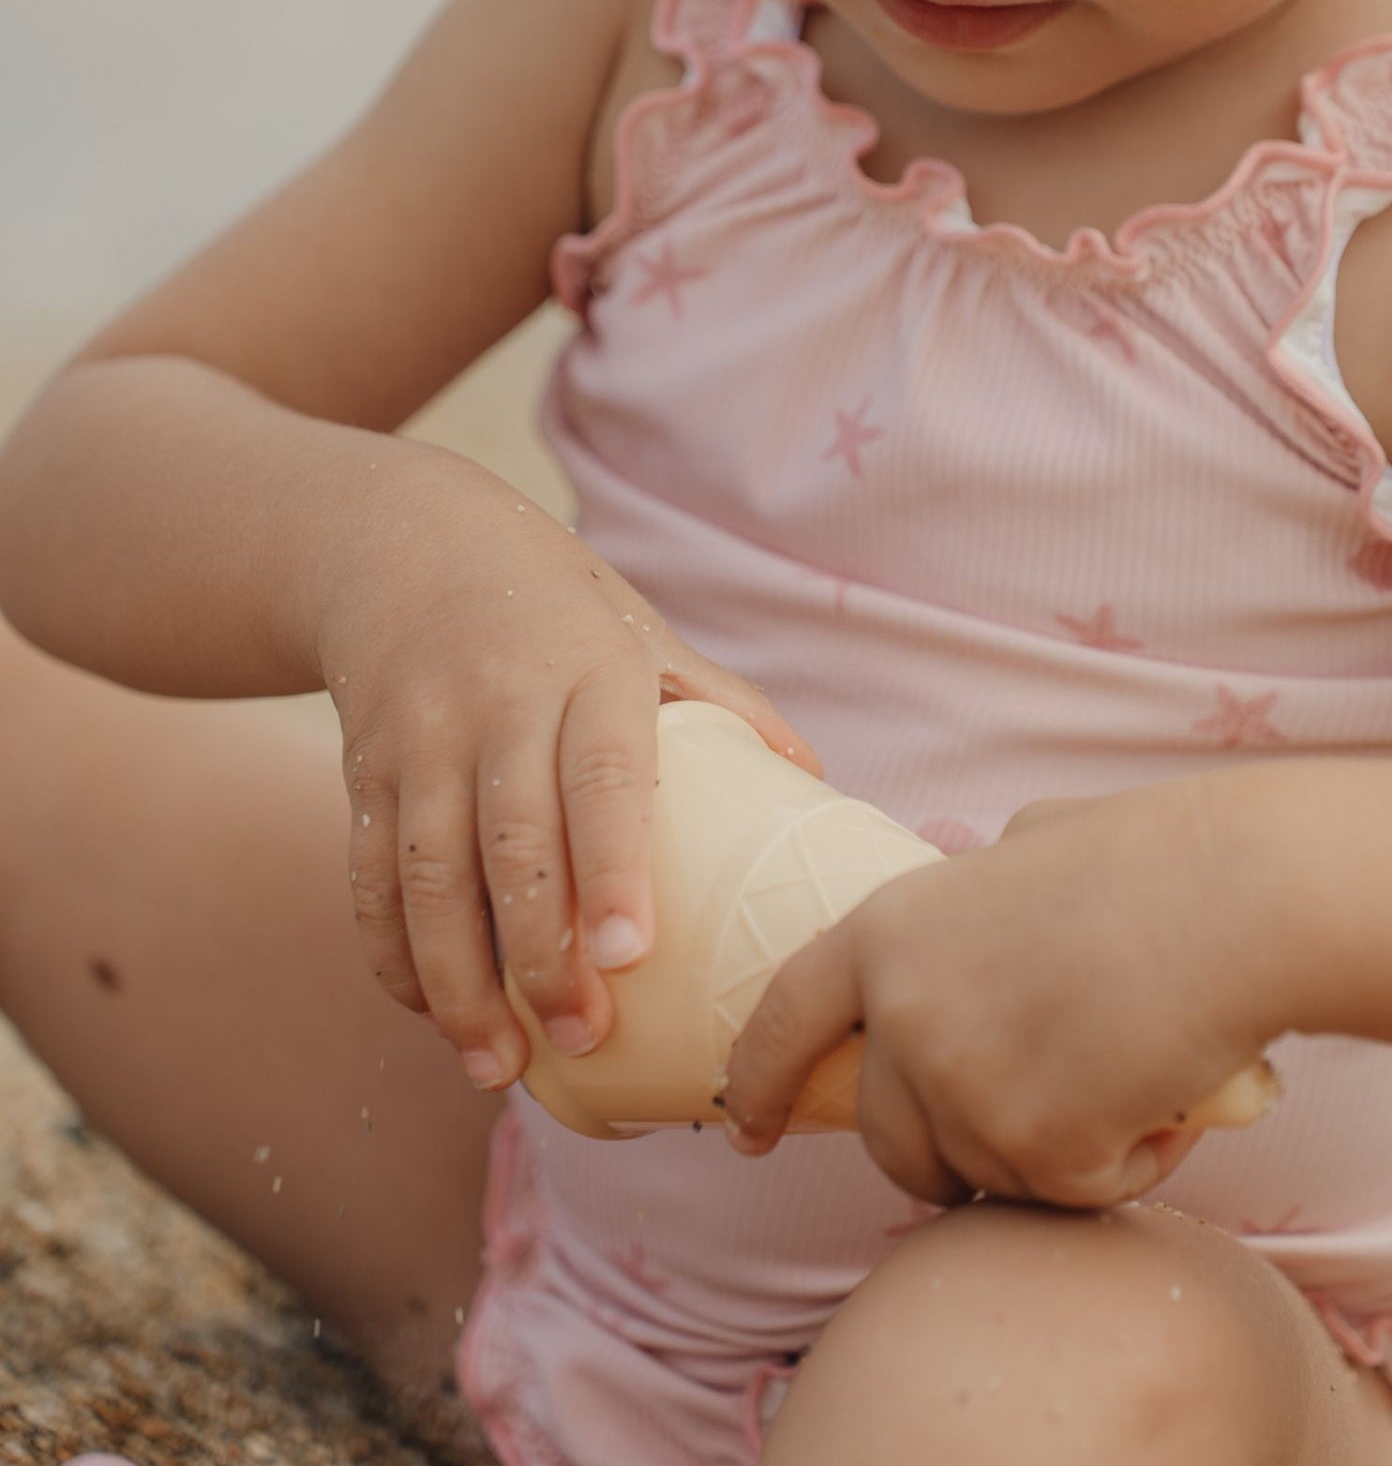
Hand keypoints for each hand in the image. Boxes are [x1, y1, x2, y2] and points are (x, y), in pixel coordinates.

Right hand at [314, 445, 821, 1090]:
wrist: (398, 541)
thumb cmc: (551, 601)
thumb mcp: (638, 627)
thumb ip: (719, 701)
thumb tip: (814, 779)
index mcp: (584, 671)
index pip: (601, 773)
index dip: (614, 864)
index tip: (633, 951)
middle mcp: (495, 706)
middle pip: (511, 843)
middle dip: (540, 952)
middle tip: (583, 1039)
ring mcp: (418, 741)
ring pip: (427, 876)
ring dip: (457, 981)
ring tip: (497, 1066)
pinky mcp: (362, 771)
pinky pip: (370, 877)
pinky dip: (393, 955)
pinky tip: (431, 1015)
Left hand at [719, 777, 1271, 1208]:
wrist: (1237, 899)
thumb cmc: (1154, 858)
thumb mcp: (1031, 844)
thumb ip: (976, 890)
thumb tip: (974, 881)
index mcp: (888, 931)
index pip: (786, 1019)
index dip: (761, 1079)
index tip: (747, 1128)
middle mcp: (905, 1016)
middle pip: (891, 1139)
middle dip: (946, 1154)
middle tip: (1030, 1124)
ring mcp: (964, 1090)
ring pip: (987, 1175)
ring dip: (1053, 1154)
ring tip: (1128, 1076)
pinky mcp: (1037, 1152)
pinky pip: (1069, 1196)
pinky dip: (1121, 1168)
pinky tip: (1162, 1101)